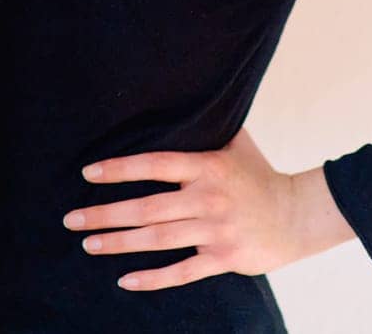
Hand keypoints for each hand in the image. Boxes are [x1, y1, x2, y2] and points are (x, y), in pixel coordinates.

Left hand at [65, 129, 354, 290]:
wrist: (300, 215)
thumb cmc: (258, 175)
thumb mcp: (234, 143)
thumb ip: (204, 126)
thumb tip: (179, 91)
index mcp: (206, 167)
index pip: (154, 164)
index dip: (119, 169)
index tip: (88, 173)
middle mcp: (208, 198)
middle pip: (147, 208)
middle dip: (105, 214)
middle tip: (71, 218)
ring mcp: (215, 230)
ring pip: (158, 239)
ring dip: (119, 243)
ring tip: (88, 244)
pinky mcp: (225, 258)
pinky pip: (182, 271)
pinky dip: (153, 278)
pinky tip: (124, 281)